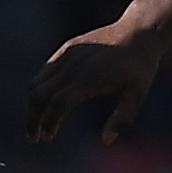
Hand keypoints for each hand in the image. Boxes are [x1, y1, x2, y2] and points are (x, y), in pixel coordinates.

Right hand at [25, 23, 163, 143]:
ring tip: (38, 122)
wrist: (138, 32)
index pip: (57, 104)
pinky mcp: (67, 48)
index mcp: (89, 79)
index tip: (48, 137)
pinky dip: (41, 88)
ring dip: (34, 104)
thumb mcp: (137, 95)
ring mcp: (68, 55)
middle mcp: (73, 66)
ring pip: (37, 82)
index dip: (48, 123)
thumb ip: (122, 119)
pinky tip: (48, 101)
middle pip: (38, 94)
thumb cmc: (139, 68)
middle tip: (34, 137)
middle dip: (32, 118)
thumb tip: (105, 140)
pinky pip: (46, 71)